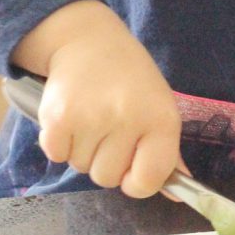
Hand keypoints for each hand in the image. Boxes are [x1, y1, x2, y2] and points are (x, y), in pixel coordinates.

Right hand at [11, 0, 180, 197]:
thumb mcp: (159, 107)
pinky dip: (60, 144)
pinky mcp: (57, 118)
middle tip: (108, 130)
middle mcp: (127, 120)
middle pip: (108, 178)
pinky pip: (57, 156)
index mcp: (160, 120)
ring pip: (81, 168)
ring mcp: (90, 119)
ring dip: (84, 150)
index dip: (137, 182)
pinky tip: (72, 118)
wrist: (87, 40)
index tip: (132, 167)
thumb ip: (167, 153)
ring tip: (91, 119)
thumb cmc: (130, 79)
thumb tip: (177, 195)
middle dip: (107, 162)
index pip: (147, 182)